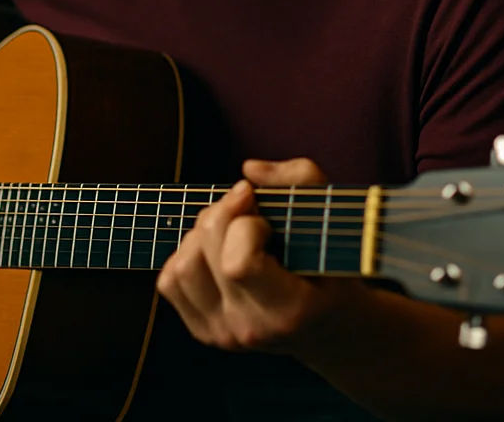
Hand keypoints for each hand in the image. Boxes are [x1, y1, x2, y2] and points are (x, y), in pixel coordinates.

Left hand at [156, 157, 362, 354]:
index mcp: (288, 310)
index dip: (246, 226)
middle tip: (252, 214)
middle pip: (204, 252)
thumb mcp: (333, 219)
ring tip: (234, 231)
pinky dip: (188, 254)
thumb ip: (301, 179)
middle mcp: (250, 329)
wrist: (330, 325)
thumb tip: (249, 169)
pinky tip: (218, 251)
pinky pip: (170, 281)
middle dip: (224, 215)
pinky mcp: (204, 331)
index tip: (267, 217)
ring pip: (181, 266)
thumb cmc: (333, 263)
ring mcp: (223, 335)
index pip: (238, 264)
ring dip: (202, 234)